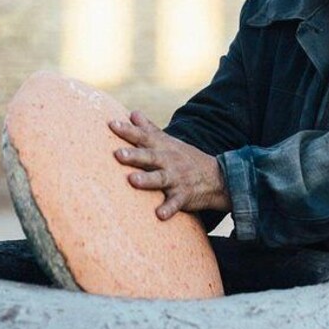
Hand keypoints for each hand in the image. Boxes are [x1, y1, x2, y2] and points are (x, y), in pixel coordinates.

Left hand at [109, 111, 230, 220]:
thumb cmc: (185, 158)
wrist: (217, 178)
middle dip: (135, 155)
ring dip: (147, 180)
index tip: (112, 125)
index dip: (129, 131)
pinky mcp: (184, 196)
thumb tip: (133, 113)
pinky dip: (169, 209)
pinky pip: (175, 203)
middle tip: (118, 154)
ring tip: (132, 180)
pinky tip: (160, 215)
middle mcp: (169, 161)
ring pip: (161, 179)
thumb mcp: (169, 142)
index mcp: (163, 148)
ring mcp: (177, 179)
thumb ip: (149, 130)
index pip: (144, 136)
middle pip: (150, 156)